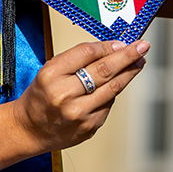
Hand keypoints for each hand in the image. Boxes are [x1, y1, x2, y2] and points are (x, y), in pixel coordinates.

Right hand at [10, 39, 149, 153]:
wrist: (29, 129)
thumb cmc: (42, 95)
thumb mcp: (50, 71)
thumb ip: (78, 59)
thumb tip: (113, 49)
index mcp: (51, 74)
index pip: (86, 52)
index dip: (108, 46)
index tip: (123, 42)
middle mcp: (64, 94)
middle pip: (104, 70)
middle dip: (127, 56)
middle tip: (143, 46)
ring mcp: (78, 113)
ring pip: (112, 89)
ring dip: (129, 73)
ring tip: (139, 62)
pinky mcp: (88, 127)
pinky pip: (108, 105)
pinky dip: (113, 93)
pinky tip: (114, 86)